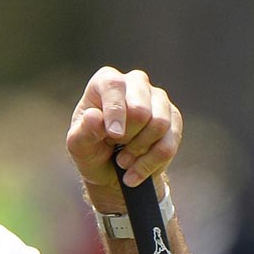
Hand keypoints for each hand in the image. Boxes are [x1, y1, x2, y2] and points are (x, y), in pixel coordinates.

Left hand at [66, 66, 181, 212]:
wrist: (112, 170)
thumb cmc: (92, 150)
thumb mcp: (79, 146)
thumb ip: (84, 131)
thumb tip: (93, 116)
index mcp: (106, 81)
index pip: (114, 86)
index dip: (115, 111)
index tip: (114, 135)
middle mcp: (135, 83)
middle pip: (140, 109)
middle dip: (128, 138)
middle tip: (114, 151)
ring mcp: (158, 99)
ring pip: (159, 124)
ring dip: (140, 151)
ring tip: (123, 162)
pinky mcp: (173, 119)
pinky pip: (169, 144)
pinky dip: (150, 163)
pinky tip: (135, 172)